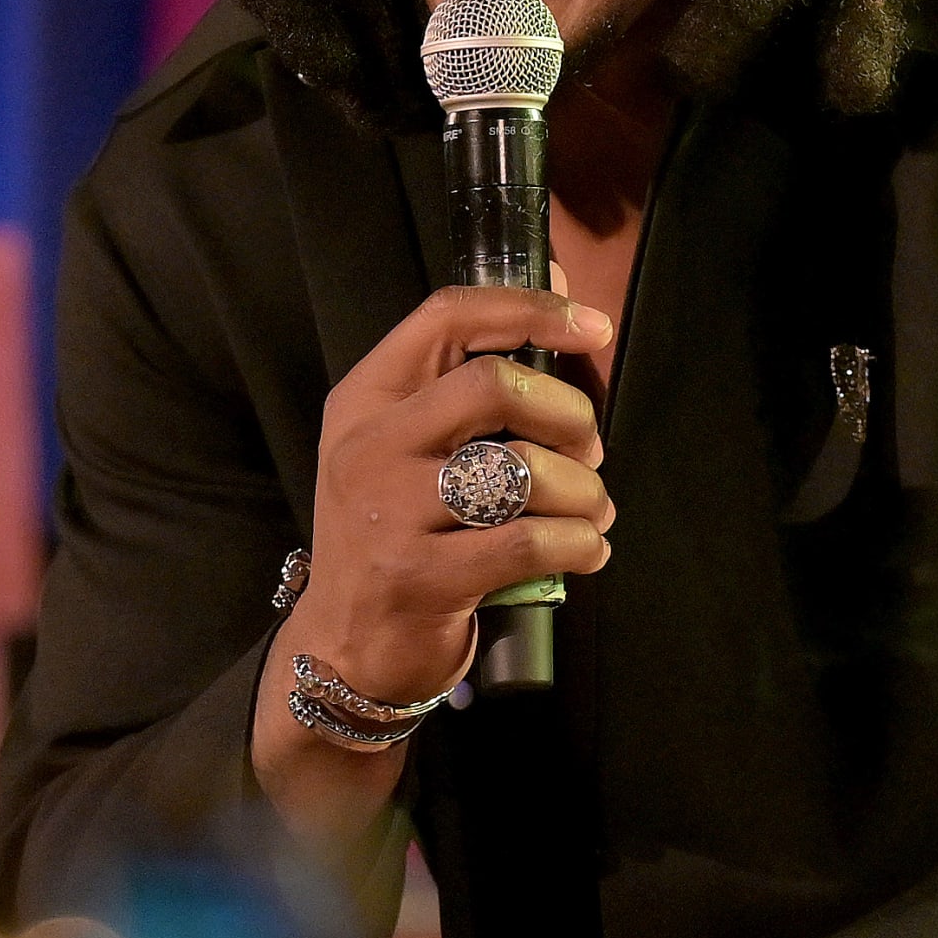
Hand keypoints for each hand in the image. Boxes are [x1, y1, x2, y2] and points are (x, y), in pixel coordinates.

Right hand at [252, 285, 614, 845]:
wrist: (345, 644)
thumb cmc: (396, 531)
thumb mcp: (406, 447)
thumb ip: (471, 379)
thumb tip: (562, 293)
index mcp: (366, 398)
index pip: (446, 317)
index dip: (528, 308)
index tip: (593, 326)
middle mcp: (369, 446)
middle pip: (492, 386)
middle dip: (568, 412)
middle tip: (591, 449)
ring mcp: (388, 514)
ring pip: (521, 471)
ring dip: (583, 491)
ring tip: (592, 509)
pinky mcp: (420, 578)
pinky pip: (529, 544)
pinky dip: (580, 544)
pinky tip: (587, 549)